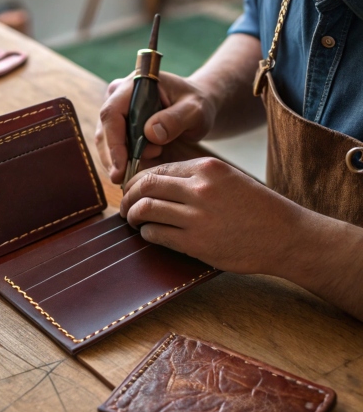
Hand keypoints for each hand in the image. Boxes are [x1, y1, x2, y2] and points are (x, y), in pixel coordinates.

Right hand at [96, 71, 216, 183]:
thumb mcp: (195, 110)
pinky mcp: (116, 126)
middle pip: (104, 131)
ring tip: (136, 174)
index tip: (122, 167)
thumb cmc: (196, 106)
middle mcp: (117, 96)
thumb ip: (175, 119)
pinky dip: (120, 162)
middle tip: (127, 178)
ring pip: (105, 143)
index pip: (112, 114)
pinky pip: (111, 148)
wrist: (194, 108)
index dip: (114, 143)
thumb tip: (150, 134)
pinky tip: (132, 174)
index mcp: (134, 86)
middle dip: (114, 158)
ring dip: (117, 162)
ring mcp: (115, 112)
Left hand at [119, 157, 302, 274]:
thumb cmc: (257, 209)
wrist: (287, 237)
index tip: (132, 189)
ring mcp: (197, 216)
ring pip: (146, 209)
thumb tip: (158, 184)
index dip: (138, 180)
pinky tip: (149, 234)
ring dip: (133, 215)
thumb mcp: (229, 179)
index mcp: (207, 168)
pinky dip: (147, 233)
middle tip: (124, 206)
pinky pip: (156, 233)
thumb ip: (196, 179)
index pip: (159, 169)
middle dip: (129, 196)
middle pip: (146, 186)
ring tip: (132, 221)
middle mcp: (200, 188)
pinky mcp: (195, 243)